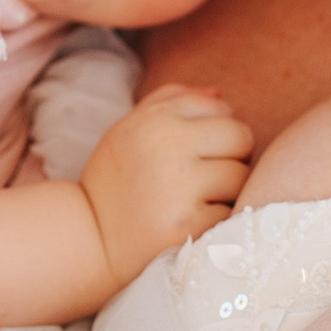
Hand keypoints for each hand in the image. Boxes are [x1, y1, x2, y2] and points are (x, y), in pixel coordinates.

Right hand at [79, 83, 254, 286]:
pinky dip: (216, 219)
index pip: (221, 108)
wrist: (89, 237)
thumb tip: (219, 93)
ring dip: (227, 190)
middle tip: (207, 175)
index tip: (199, 150)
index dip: (217, 130)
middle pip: (241, 138)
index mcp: (156, 120)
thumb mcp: (128, 128)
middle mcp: (168, 146)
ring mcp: (181, 187)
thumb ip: (170, 101)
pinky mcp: (189, 224)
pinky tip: (189, 221)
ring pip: (240, 176)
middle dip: (233, 156)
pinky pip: (230, 212)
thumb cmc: (113, 179)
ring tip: (196, 198)